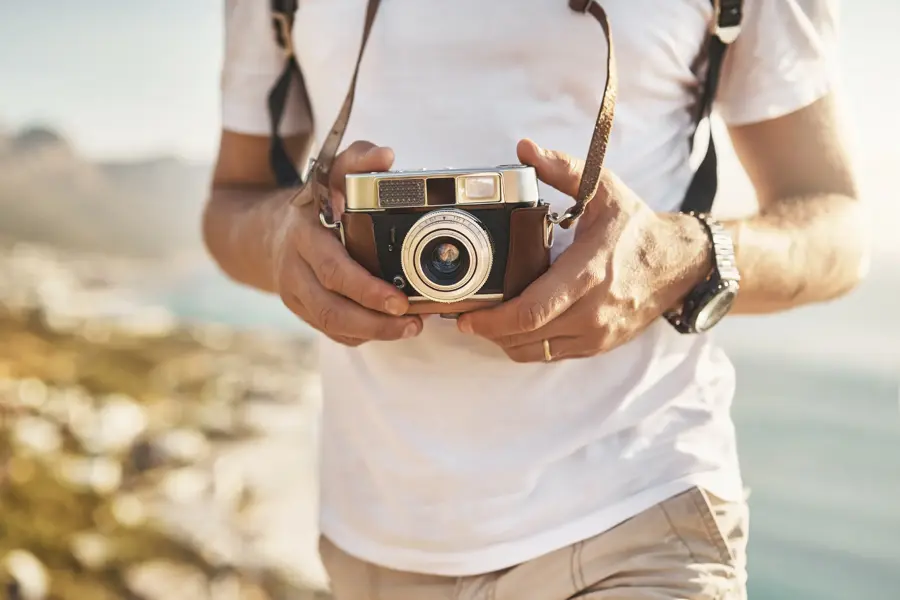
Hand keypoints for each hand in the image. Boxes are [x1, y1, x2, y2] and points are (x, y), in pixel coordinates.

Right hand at [271, 141, 421, 345]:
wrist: (266, 231)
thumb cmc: (313, 203)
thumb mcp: (330, 173)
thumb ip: (357, 159)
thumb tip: (385, 156)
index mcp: (305, 235)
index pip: (333, 269)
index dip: (366, 289)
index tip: (400, 300)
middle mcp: (296, 268)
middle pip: (332, 308)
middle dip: (374, 321)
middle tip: (412, 322)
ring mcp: (296, 293)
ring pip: (331, 325)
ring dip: (372, 333)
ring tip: (408, 329)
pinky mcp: (302, 310)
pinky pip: (330, 332)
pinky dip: (360, 336)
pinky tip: (387, 331)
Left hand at [456, 139, 710, 361]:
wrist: (680, 263)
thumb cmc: (636, 227)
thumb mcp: (604, 189)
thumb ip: (563, 169)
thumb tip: (525, 150)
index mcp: (588, 274)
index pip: (531, 310)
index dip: (492, 318)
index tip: (467, 314)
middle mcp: (592, 311)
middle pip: (526, 336)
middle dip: (489, 330)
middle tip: (466, 318)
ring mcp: (597, 334)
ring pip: (535, 352)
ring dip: (505, 341)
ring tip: (487, 322)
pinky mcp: (599, 345)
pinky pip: (552, 355)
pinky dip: (528, 346)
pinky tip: (516, 328)